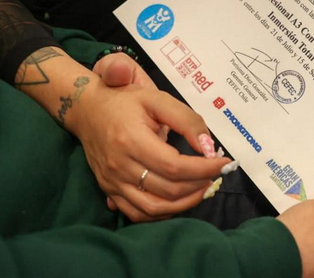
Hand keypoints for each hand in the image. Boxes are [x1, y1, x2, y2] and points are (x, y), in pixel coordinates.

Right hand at [74, 54, 231, 221]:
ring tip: (203, 188)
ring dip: (185, 203)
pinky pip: (138, 214)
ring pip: (154, 208)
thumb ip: (186, 120)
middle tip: (216, 175)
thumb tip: (209, 147)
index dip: (204, 169)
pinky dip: (163, 213)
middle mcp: (120, 166)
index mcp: (132, 141)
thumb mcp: (158, 99)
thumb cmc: (126, 101)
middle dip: (199, 185)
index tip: (225, 163)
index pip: (175, 166)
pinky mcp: (109, 191)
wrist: (88, 109)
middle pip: (168, 189)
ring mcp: (113, 182)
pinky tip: (180, 200)